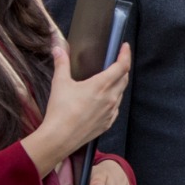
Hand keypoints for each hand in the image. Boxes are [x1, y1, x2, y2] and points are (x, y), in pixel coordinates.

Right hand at [21, 42, 130, 171]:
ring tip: (110, 79)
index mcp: (102, 85)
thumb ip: (62, 63)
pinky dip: (113, 99)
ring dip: (118, 84)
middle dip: (122, 68)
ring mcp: (111, 111)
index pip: (122, 66)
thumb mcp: (60, 83)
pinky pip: (115, 107)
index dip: (126, 55)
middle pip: (124, 78)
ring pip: (120, 93)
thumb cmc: (60, 111)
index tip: (125, 47)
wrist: (60, 137)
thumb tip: (58, 48)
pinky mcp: (108, 122)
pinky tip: (104, 99)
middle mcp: (111, 98)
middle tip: (117, 61)